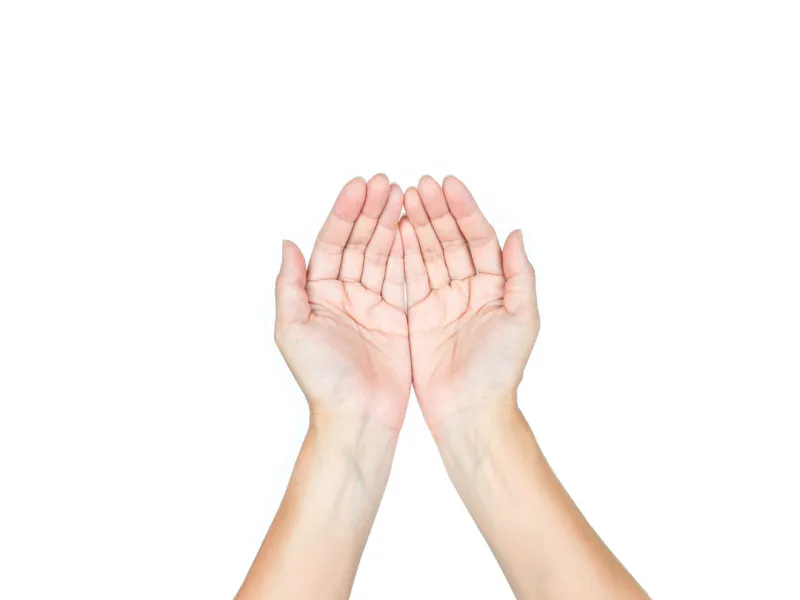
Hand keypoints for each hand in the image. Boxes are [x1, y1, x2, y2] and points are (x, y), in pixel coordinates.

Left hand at [275, 175, 410, 431]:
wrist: (357, 417)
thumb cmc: (321, 380)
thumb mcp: (293, 330)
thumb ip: (289, 285)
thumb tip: (287, 244)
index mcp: (318, 295)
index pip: (332, 244)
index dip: (345, 214)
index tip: (360, 186)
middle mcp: (344, 296)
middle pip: (359, 243)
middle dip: (371, 211)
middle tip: (387, 182)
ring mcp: (372, 306)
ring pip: (382, 255)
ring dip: (390, 225)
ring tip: (403, 195)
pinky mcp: (396, 319)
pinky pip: (403, 278)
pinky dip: (409, 253)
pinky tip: (414, 228)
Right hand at [399, 176, 539, 432]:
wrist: (470, 411)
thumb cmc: (501, 371)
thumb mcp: (522, 319)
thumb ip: (519, 275)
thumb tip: (515, 234)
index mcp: (494, 287)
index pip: (477, 238)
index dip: (464, 210)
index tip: (448, 185)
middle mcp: (468, 289)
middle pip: (450, 240)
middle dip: (436, 210)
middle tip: (420, 183)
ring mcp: (442, 301)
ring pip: (428, 253)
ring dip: (418, 224)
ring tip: (404, 196)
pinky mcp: (418, 316)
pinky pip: (409, 277)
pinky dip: (402, 253)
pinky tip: (396, 230)